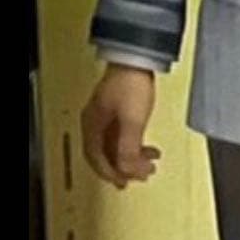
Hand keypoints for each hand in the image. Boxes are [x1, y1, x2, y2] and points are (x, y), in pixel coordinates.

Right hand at [81, 64, 159, 188]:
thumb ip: (129, 149)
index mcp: (92, 124)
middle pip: (105, 153)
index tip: (123, 182)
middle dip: (122, 167)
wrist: (139, 57)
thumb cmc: (131, 82)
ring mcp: (107, 113)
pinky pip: (122, 134)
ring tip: (147, 165)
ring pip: (115, 144)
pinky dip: (134, 144)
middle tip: (136, 178)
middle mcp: (96, 120)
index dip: (110, 173)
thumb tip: (128, 170)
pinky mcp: (118, 107)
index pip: (96, 158)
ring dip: (131, 156)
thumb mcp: (133, 122)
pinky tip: (147, 147)